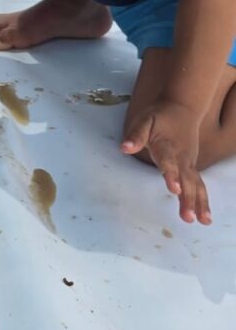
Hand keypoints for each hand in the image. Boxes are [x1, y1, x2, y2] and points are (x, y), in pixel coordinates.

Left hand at [121, 99, 209, 224]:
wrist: (183, 107)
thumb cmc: (160, 116)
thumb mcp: (144, 121)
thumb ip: (136, 135)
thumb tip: (124, 148)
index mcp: (167, 146)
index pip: (169, 162)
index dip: (171, 175)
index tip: (175, 189)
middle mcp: (181, 157)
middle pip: (186, 180)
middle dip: (188, 199)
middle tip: (188, 217)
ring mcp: (189, 163)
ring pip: (196, 185)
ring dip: (199, 203)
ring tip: (202, 221)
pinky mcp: (192, 166)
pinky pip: (199, 185)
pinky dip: (203, 200)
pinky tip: (205, 217)